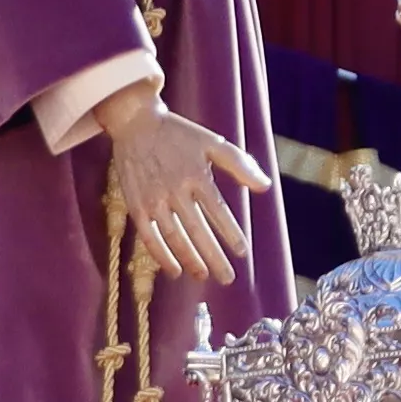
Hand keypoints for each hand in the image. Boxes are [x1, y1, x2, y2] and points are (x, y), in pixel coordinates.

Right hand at [86, 82, 266, 285]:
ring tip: (204, 276)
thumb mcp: (212, 143)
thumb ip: (240, 165)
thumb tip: (265, 186)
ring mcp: (153, 199)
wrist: (135, 123)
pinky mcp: (136, 205)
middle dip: (214, 257)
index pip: (218, 212)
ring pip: (174, 238)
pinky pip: (149, 237)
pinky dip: (161, 256)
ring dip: (190, 260)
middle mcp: (175, 190)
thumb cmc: (179, 134)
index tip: (242, 252)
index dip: (231, 234)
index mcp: (196, 175)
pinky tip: (174, 271)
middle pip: (197, 231)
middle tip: (228, 277)